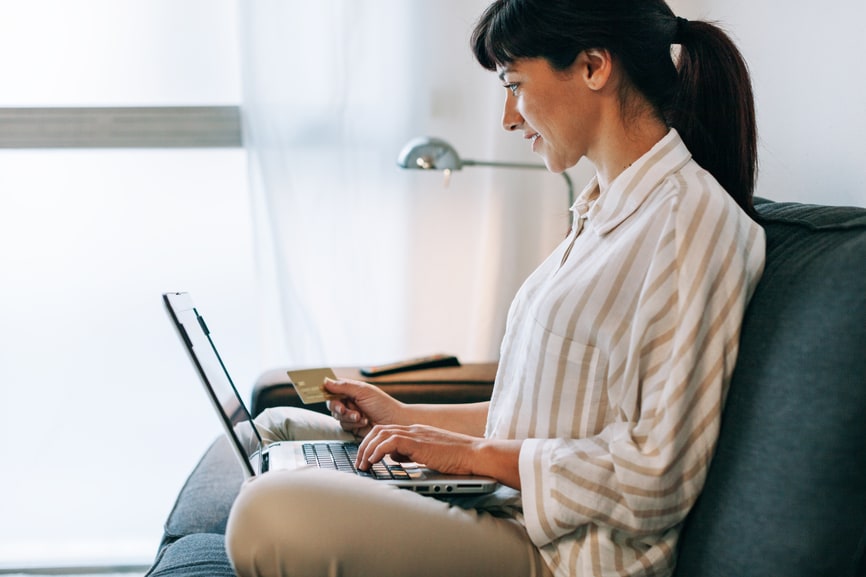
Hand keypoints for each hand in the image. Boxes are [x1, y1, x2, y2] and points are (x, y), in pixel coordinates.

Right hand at [323, 378, 402, 437]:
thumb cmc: (383, 404)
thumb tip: (326, 381)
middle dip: (338, 407)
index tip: (328, 395)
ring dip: (348, 416)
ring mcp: (350, 414)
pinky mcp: (352, 426)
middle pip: (332, 404)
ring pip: (337, 416)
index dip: (329, 392)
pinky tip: (363, 422)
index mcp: (351, 389)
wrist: (394, 422)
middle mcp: (349, 401)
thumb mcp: (363, 391)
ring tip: (360, 416)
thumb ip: (344, 386)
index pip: (333, 389)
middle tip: (344, 409)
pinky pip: (344, 425)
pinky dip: (353, 424)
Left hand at [355, 424, 479, 475]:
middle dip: (364, 446)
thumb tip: (395, 458)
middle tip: (359, 463)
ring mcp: (415, 434)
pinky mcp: (418, 442)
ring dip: (367, 450)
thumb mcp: (428, 455)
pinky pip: (390, 442)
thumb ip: (411, 453)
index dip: (372, 443)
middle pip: (379, 430)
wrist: (474, 454)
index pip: (386, 431)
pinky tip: (374, 461)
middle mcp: (413, 429)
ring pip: (381, 434)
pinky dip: (378, 451)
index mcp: (416, 432)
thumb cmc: (457, 458)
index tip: (365, 458)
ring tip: (363, 465)